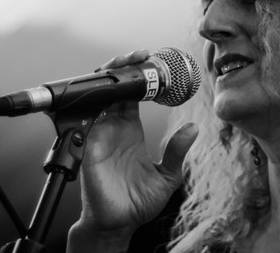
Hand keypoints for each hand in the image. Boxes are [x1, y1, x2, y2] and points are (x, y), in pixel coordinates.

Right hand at [68, 49, 197, 251]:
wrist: (118, 223)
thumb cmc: (138, 201)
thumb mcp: (168, 175)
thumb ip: (178, 151)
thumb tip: (194, 128)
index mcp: (129, 129)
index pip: (132, 93)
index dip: (139, 76)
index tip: (151, 61)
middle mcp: (112, 127)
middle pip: (114, 87)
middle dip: (123, 67)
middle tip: (139, 55)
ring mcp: (99, 134)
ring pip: (98, 96)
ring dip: (108, 78)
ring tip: (123, 63)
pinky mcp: (88, 145)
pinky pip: (85, 119)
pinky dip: (90, 103)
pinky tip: (104, 91)